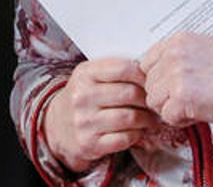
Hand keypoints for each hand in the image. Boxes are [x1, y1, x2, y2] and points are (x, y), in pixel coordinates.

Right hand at [43, 58, 160, 172]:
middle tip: (155, 102)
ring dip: (147, 119)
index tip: (151, 81)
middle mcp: (82, 97)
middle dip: (148, 98)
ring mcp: (85, 122)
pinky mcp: (90, 144)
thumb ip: (114, 69)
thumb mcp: (90, 76)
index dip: (143, 74)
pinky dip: (137, 134)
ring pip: (130, 117)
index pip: (123, 68)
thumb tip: (150, 70)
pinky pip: (124, 138)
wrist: (57, 126)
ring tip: (152, 118)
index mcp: (84, 74)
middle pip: (129, 93)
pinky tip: (139, 130)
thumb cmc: (83, 97)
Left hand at [138, 32, 212, 127]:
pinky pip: (167, 116)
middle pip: (149, 83)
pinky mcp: (180, 97)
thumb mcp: (204, 50)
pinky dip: (181, 121)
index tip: (173, 87)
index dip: (159, 79)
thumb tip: (160, 73)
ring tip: (195, 105)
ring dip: (171, 108)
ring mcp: (175, 75)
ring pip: (154, 101)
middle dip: (165, 96)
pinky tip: (198, 113)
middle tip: (189, 98)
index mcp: (178, 40)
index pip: (147, 62)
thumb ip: (179, 57)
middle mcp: (173, 54)